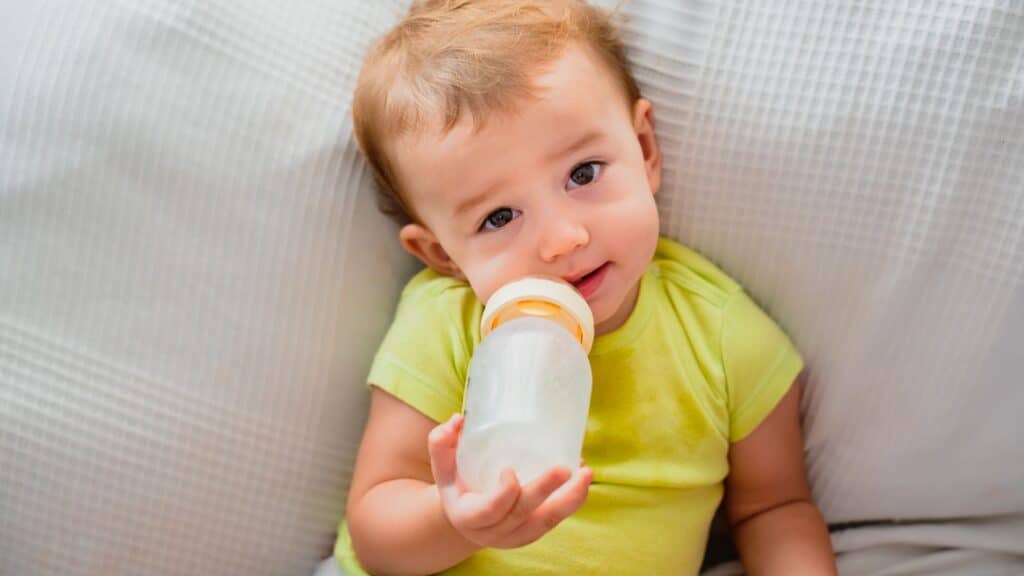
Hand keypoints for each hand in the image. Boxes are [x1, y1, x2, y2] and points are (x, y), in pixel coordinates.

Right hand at [428, 413, 592, 548]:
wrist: (466, 519)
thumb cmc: (456, 486)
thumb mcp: (442, 468)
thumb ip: (441, 443)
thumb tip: (458, 420)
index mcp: (469, 516)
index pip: (490, 510)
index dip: (503, 494)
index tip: (510, 471)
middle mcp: (494, 532)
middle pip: (523, 513)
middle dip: (545, 491)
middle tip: (564, 468)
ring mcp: (516, 536)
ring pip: (546, 521)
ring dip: (570, 499)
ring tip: (586, 473)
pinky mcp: (532, 533)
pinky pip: (555, 520)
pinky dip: (572, 502)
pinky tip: (583, 481)